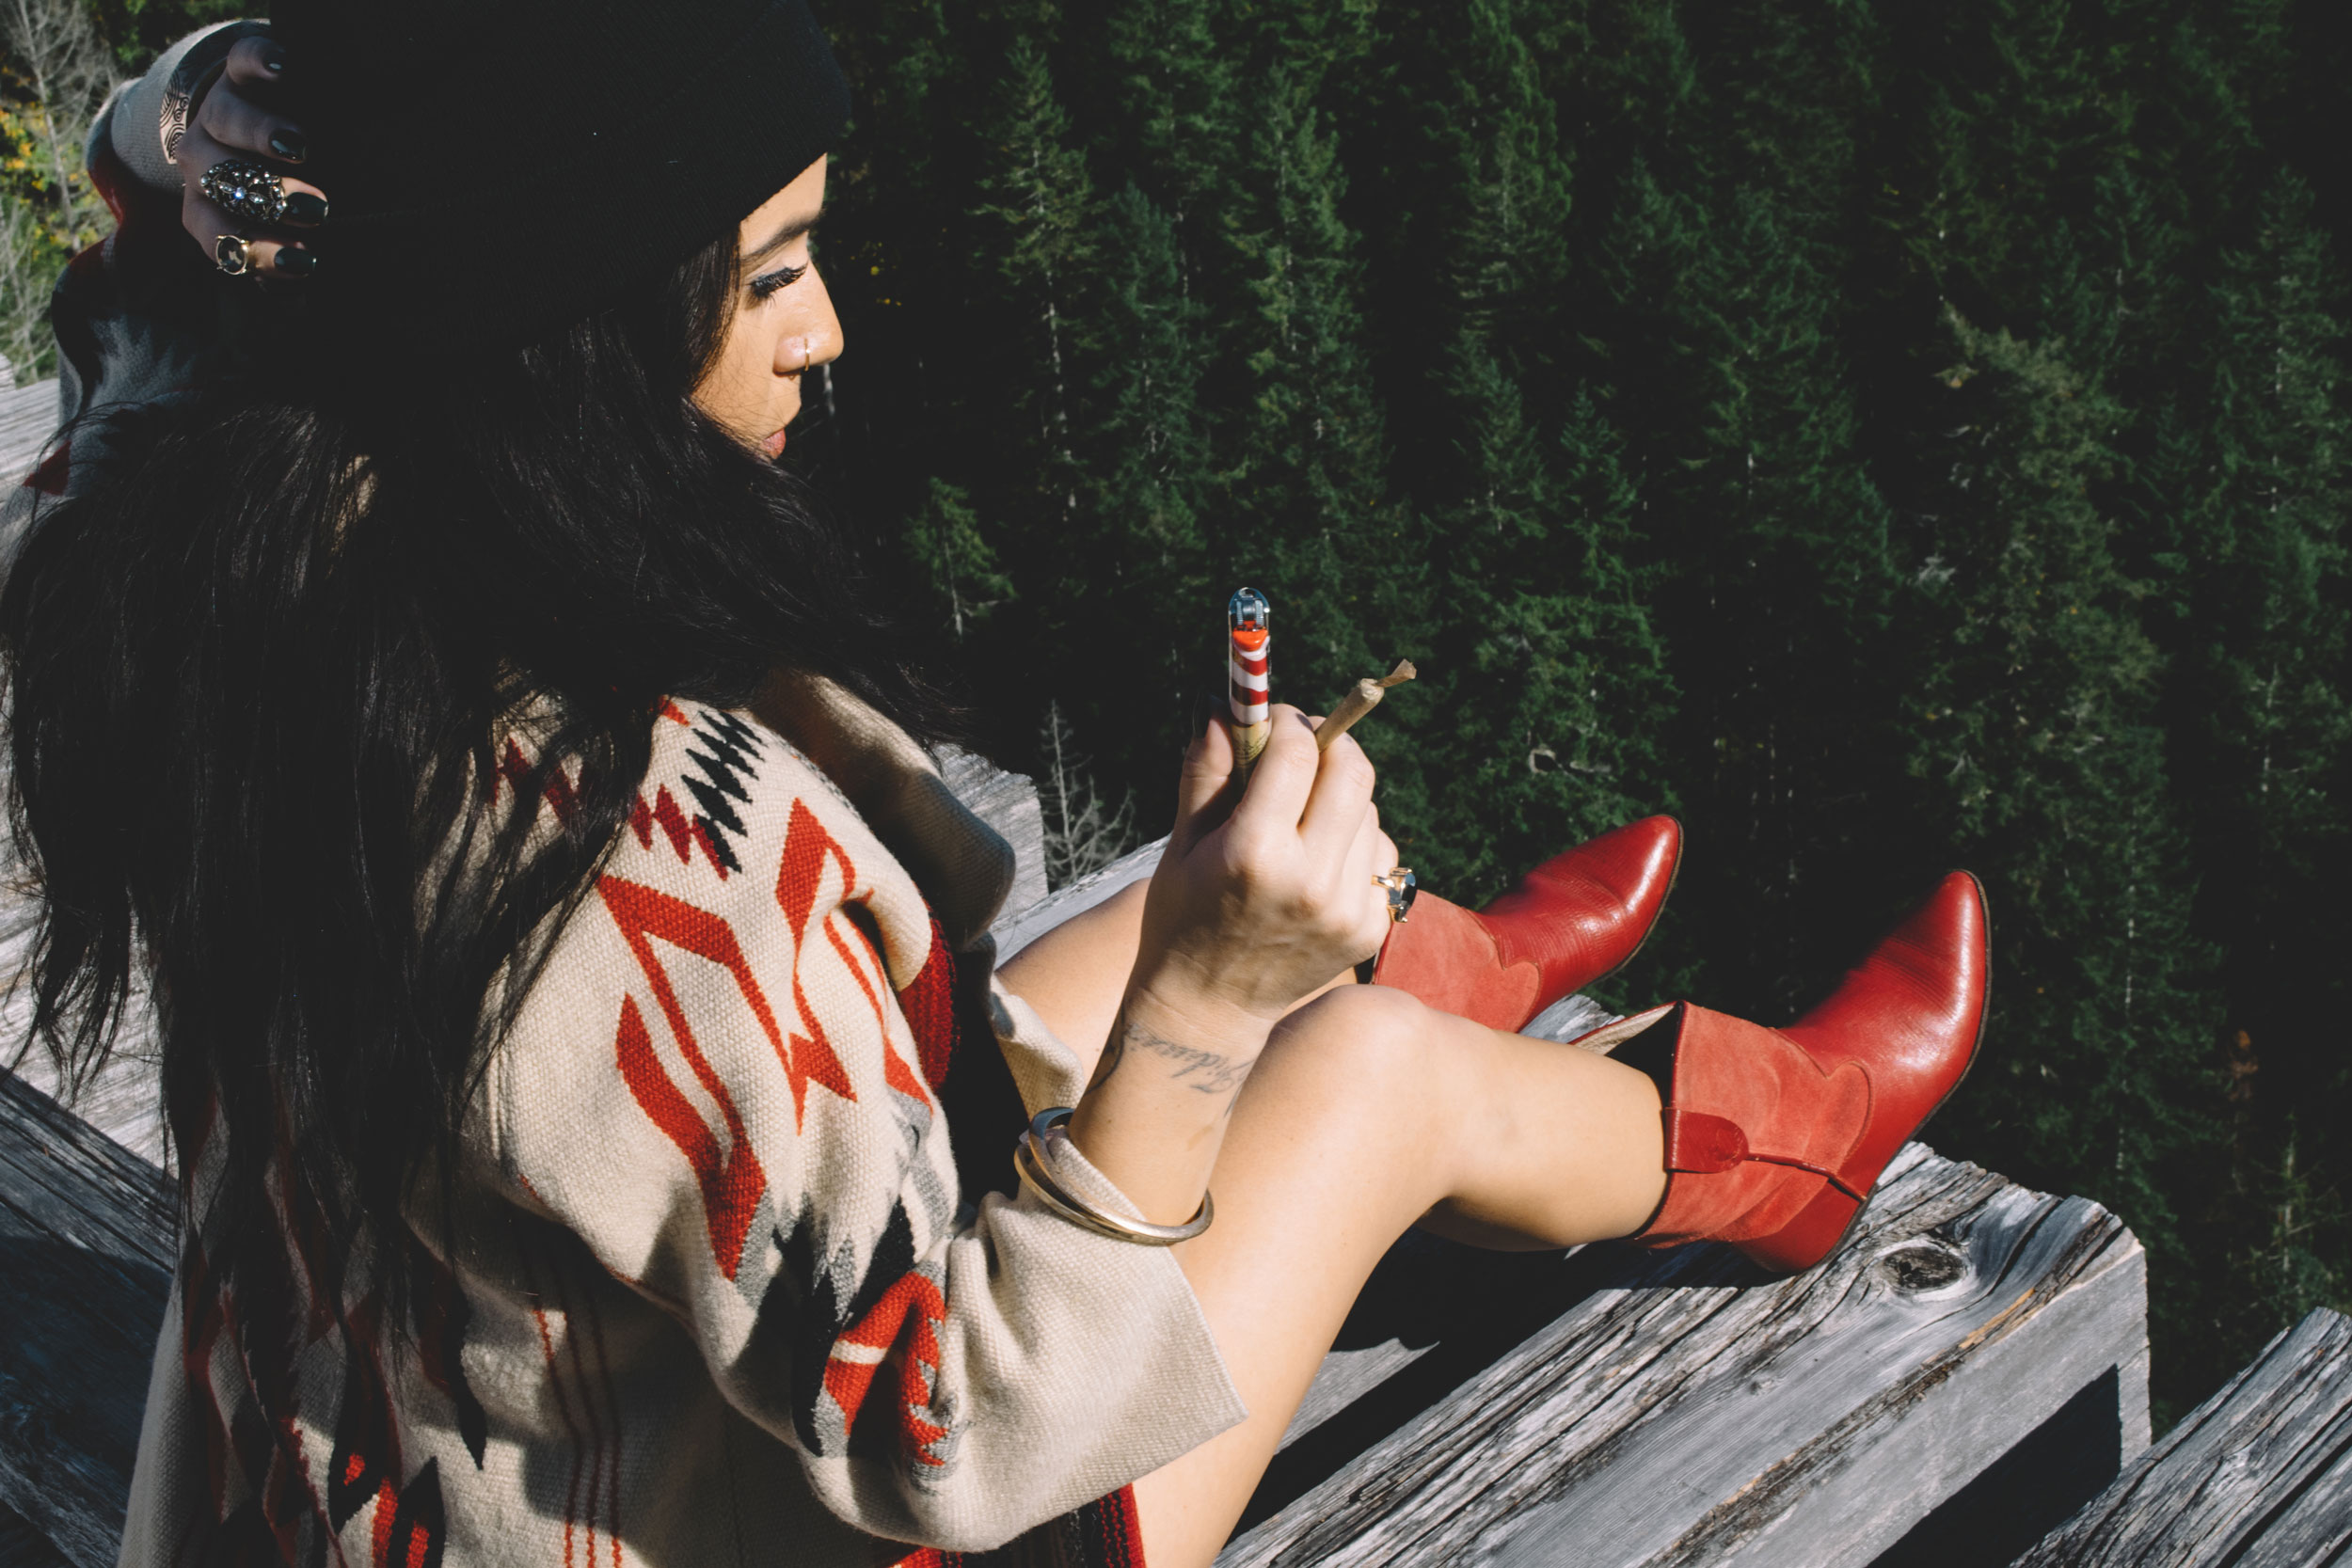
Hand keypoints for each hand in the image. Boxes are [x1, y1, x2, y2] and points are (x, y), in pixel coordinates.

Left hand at [178, 36, 326, 277]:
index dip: (261, 252)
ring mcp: (217, 113)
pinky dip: (261, 64)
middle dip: (268, 198)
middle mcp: (203, 162)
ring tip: (299, 146)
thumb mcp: (285, 238)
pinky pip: (242, 62)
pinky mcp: (240, 71)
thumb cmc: (284, 202)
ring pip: (227, 121)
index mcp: (208, 209)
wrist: (277, 127)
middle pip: (223, 181)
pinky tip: (285, 70)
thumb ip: (285, 268)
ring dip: (259, 136)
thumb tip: (299, 310)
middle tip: (316, 210)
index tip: (307, 265)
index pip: (221, 235)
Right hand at [1129, 704, 1397, 1027]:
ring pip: (1369, 810)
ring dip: (1340, 795)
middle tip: (1302, 748)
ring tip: (1300, 816)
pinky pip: (1381, 853)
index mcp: (1254, 854)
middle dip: (1330, 744)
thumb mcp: (1181, 842)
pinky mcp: (1372, 928)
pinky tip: (1318, 860)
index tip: (1273, 720)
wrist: (1209, 1009)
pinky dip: (1355, 841)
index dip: (1288, 721)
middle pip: (1353, 772)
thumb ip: (1206, 769)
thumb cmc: (1182, 915)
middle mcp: (1310, 881)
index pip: (1298, 752)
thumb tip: (1225, 703)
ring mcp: (1348, 909)